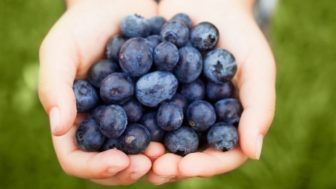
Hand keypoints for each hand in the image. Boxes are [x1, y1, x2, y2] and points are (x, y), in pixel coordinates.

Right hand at [38, 0, 164, 184]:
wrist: (117, 7)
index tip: (120, 160)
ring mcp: (131, 119)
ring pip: (141, 153)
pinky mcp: (155, 106)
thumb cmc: (82, 27)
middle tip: (152, 164)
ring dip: (156, 162)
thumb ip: (55, 87)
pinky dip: (174, 138)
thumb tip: (59, 128)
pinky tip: (186, 134)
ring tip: (171, 156)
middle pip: (113, 164)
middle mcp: (104, 126)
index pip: (77, 159)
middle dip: (132, 169)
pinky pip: (164, 129)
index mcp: (77, 121)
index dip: (96, 167)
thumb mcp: (60, 50)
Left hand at [148, 0, 275, 183]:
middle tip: (153, 167)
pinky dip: (132, 122)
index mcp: (228, 123)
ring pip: (162, 139)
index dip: (204, 165)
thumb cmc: (240, 35)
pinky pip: (143, 112)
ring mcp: (177, 108)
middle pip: (188, 154)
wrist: (208, 2)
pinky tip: (119, 126)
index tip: (184, 166)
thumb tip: (254, 153)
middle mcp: (201, 122)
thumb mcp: (258, 67)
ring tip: (134, 153)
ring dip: (148, 150)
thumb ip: (259, 108)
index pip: (220, 156)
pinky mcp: (155, 93)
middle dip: (171, 164)